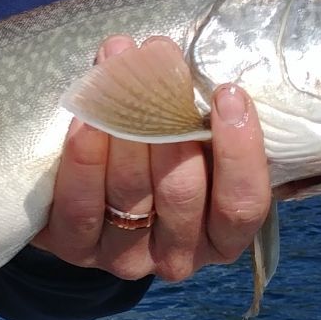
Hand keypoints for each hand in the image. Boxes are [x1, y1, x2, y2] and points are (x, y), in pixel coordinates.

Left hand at [33, 35, 271, 281]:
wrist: (88, 198)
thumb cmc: (159, 160)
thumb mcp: (193, 147)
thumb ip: (198, 120)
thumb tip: (186, 60)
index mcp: (222, 235)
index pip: (242, 203)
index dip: (239, 151)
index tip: (228, 91)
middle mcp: (180, 256)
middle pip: (182, 194)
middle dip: (170, 121)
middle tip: (157, 60)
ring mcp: (127, 259)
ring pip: (131, 195)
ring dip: (123, 126)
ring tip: (117, 67)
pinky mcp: (78, 250)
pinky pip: (82, 207)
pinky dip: (85, 160)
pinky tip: (85, 119)